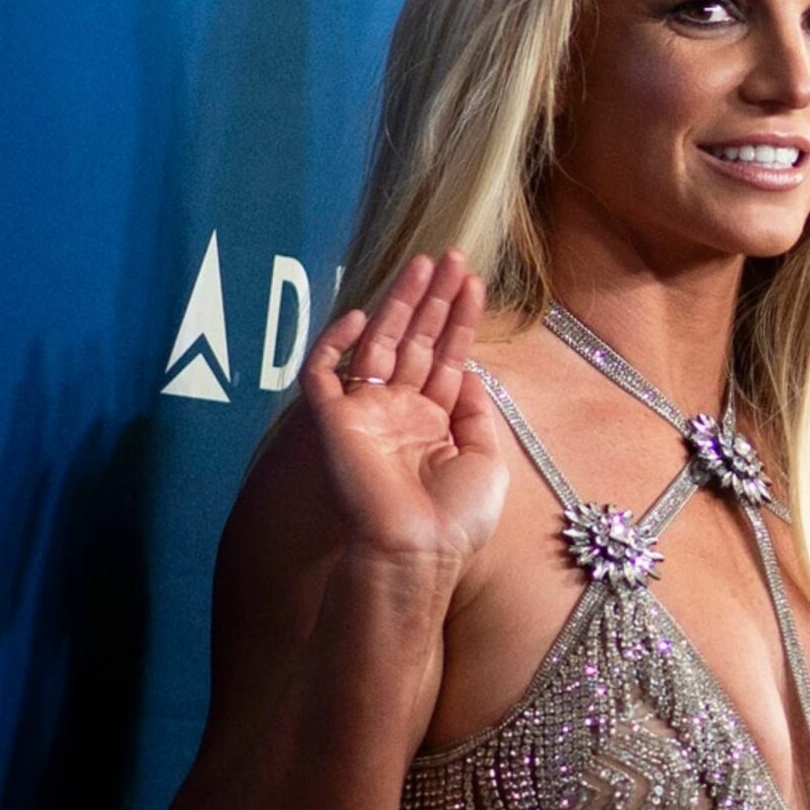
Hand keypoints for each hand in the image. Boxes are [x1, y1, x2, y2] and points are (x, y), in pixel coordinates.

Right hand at [300, 250, 506, 571]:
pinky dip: (336, 343)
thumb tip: (470, 371)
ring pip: (380, 344)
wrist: (416, 552)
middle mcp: (399, 412)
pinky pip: (323, 373)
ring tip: (423, 263)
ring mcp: (366, 413)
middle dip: (434, 299)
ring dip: (401, 303)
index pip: (447, 357)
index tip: (473, 282)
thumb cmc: (455, 519)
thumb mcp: (487, 459)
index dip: (459, 320)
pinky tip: (364, 315)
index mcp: (435, 423)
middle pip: (417, 341)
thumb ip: (477, 411)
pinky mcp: (333, 421)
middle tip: (451, 256)